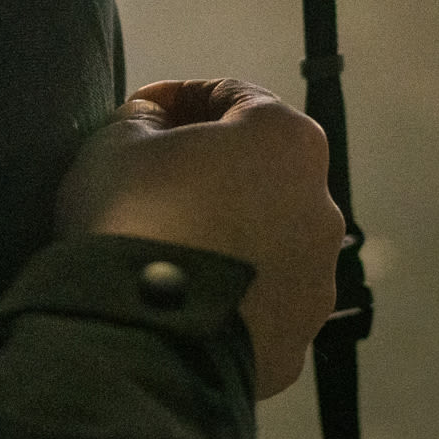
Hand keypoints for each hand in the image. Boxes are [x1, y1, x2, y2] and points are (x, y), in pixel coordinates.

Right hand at [55, 79, 343, 396]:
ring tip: (168, 250)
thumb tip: (155, 123)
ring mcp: (316, 280)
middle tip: (154, 182)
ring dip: (227, 235)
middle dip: (212, 171)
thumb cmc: (134, 218)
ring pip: (267, 241)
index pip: (234, 98)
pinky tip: (183, 298)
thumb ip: (144, 118)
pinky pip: (259, 303)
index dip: (180, 99)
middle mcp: (321, 206)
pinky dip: (229, 295)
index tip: (142, 114)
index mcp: (287, 140)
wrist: (140, 337)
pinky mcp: (297, 340)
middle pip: (260, 172)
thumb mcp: (117, 141)